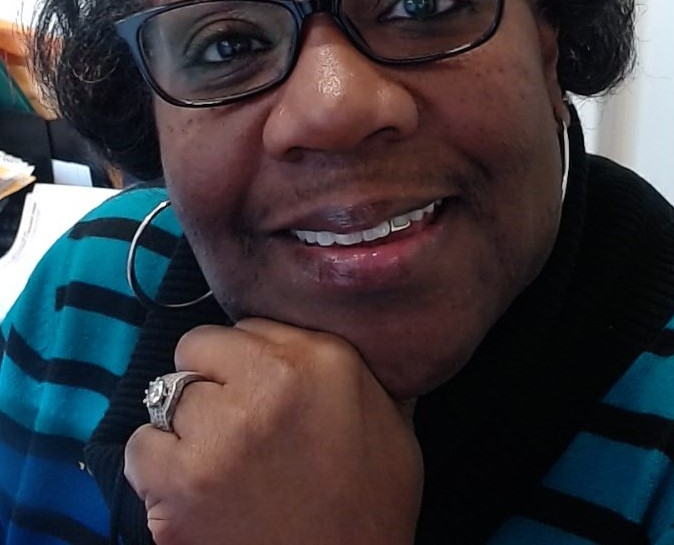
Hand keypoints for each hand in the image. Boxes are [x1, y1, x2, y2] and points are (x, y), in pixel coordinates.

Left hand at [125, 319, 422, 544]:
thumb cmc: (371, 504)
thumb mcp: (387, 416)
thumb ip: (347, 364)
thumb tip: (327, 322)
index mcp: (320, 358)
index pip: (246, 325)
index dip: (248, 359)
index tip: (259, 389)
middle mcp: (267, 384)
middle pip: (197, 349)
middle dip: (209, 382)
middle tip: (233, 423)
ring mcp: (218, 435)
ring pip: (164, 395)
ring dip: (182, 424)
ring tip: (213, 457)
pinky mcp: (179, 487)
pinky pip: (140, 449)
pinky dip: (156, 466)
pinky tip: (189, 487)